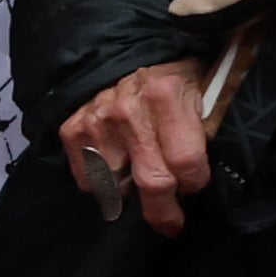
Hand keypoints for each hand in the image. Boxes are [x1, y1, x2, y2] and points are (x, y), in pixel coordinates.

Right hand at [57, 55, 218, 233]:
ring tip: (139, 174)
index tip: (195, 185)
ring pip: (117, 187)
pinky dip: (103, 182)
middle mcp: (127, 111)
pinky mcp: (72, 132)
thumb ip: (203, 129)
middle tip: (172, 223)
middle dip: (165, 211)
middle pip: (152, 181)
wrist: (119, 53)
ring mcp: (96, 123)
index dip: (195, 181)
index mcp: (165, 95)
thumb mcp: (198, 91)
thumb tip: (201, 177)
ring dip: (130, 190)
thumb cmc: (168, 77)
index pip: (185, 160)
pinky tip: (116, 165)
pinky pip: (89, 181)